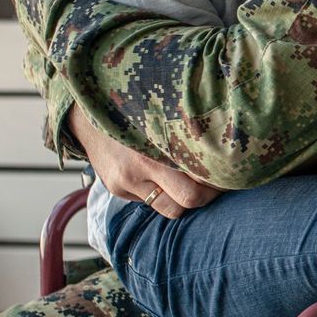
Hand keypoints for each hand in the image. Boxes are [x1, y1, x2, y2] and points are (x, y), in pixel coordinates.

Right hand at [69, 109, 217, 218]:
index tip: (230, 173)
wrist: (86, 113)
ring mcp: (125, 184)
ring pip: (169, 208)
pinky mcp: (116, 189)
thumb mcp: (160, 113)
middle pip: (186, 201)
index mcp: (153, 149)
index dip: (218, 183)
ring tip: (195, 181)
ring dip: (185, 199)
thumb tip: (226, 143)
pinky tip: (164, 174)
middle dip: (207, 196)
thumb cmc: (134, 108)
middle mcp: (137, 170)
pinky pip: (149, 201)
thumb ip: (185, 132)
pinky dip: (162, 192)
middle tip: (219, 182)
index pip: (194, 186)